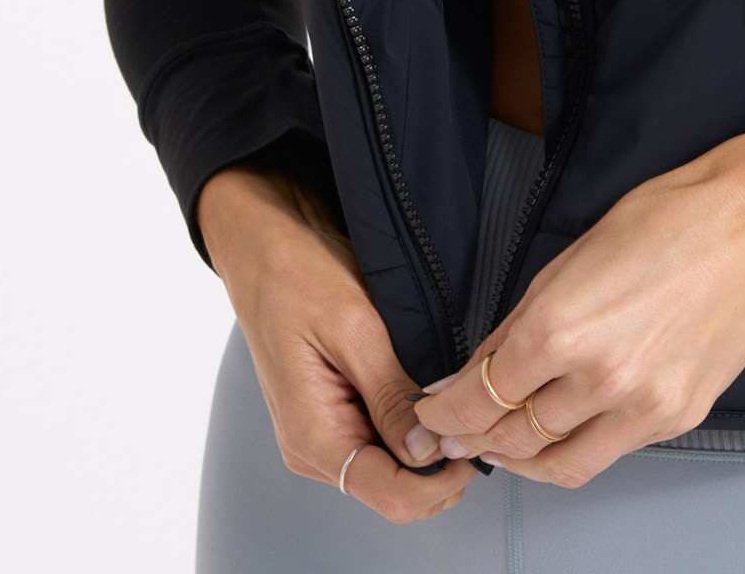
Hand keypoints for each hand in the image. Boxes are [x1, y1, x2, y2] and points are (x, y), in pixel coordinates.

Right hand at [198, 165, 477, 523]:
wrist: (265, 249)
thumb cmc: (300, 277)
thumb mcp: (355, 329)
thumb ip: (390, 396)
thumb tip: (427, 450)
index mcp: (314, 435)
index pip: (389, 495)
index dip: (441, 480)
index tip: (478, 443)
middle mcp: (314, 448)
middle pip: (394, 492)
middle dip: (443, 468)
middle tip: (479, 417)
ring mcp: (322, 434)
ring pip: (392, 472)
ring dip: (431, 451)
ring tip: (462, 403)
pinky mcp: (333, 414)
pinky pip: (380, 442)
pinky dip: (413, 432)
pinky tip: (435, 400)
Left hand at [413, 122, 744, 486]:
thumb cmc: (669, 221)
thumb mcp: (570, 258)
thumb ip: (519, 324)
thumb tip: (479, 369)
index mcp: (559, 328)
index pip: (477, 398)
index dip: (444, 413)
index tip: (433, 415)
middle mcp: (598, 377)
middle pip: (510, 437)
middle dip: (475, 437)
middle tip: (459, 431)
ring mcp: (641, 405)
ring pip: (557, 463)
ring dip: (522, 458)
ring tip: (506, 443)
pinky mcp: (676, 417)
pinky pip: (610, 453)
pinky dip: (577, 449)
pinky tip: (566, 430)